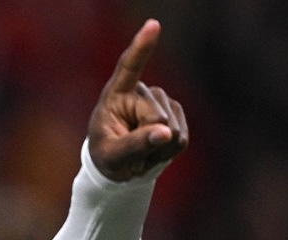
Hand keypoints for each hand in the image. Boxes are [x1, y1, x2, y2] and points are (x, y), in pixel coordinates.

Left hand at [87, 20, 187, 180]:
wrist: (120, 165)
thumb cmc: (107, 156)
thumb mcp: (112, 156)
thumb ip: (135, 145)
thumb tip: (166, 133)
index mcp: (116, 94)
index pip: (129, 67)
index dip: (142, 46)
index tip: (153, 25)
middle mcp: (141, 92)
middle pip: (157, 119)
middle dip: (147, 142)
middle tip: (130, 152)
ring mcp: (161, 101)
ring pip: (171, 132)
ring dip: (156, 150)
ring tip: (140, 151)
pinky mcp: (176, 114)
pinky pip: (180, 140)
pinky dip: (167, 152)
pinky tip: (154, 150)